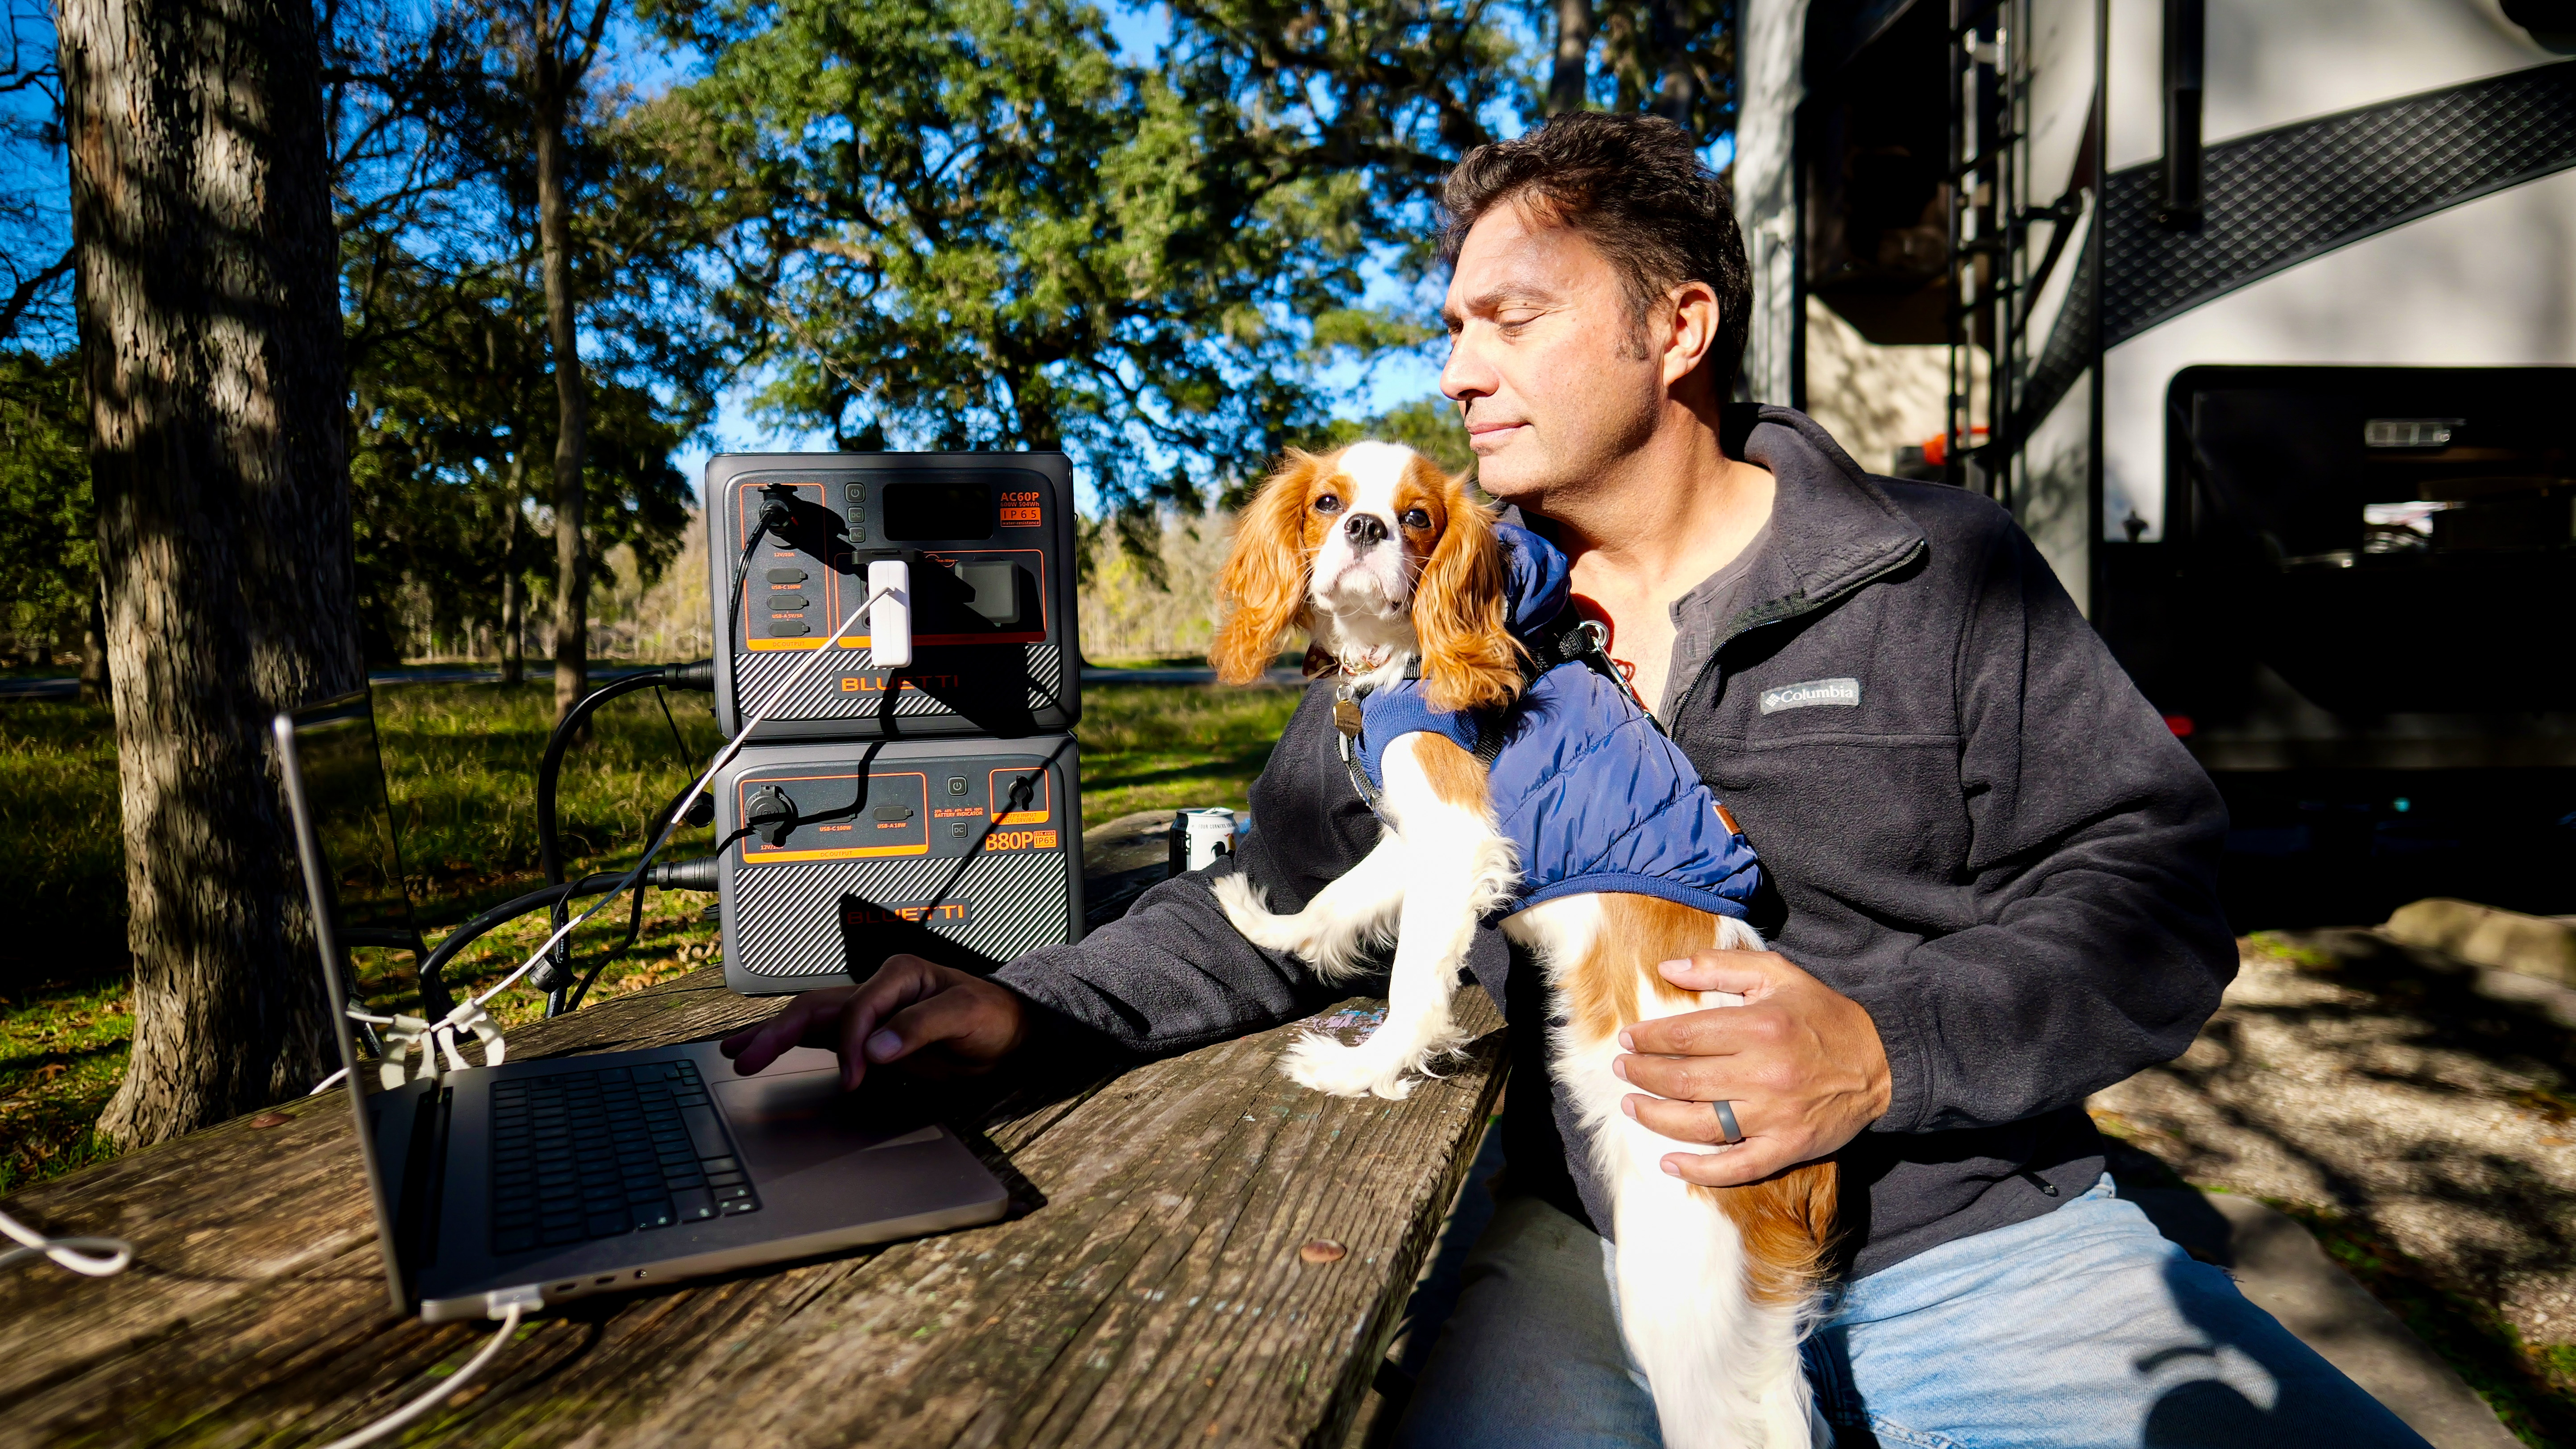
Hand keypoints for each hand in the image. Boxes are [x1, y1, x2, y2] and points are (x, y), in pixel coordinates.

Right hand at [719, 954, 1027, 1090]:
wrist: (1008, 1031)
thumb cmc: (993, 1015)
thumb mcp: (967, 1015)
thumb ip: (922, 1026)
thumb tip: (876, 1049)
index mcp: (899, 975)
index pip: (857, 1009)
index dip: (851, 1044)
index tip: (856, 1078)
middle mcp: (878, 989)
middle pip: (816, 1007)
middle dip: (778, 1033)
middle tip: (745, 1058)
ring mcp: (870, 1011)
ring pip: (810, 1019)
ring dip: (772, 1035)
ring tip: (736, 1052)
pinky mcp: (868, 1034)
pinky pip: (822, 1035)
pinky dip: (792, 1043)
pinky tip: (764, 1050)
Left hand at [1612, 947, 1890, 1187]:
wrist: (1881, 1062)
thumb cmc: (1822, 1015)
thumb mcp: (1778, 975)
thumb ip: (1721, 967)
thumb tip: (1668, 967)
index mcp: (1760, 1027)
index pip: (1685, 1036)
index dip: (1648, 1039)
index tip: (1628, 1039)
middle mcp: (1764, 1073)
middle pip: (1684, 1081)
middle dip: (1643, 1075)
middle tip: (1623, 1070)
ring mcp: (1775, 1115)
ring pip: (1699, 1124)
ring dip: (1657, 1118)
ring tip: (1632, 1106)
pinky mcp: (1787, 1147)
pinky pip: (1735, 1166)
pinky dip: (1699, 1170)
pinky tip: (1670, 1164)